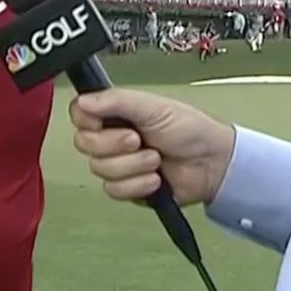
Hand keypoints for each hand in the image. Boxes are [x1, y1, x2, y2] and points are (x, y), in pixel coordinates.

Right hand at [70, 89, 235, 205]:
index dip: (87, 121)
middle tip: (138, 140)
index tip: (103, 121)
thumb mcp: (152, 106)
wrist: (211, 163)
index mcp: (115, 114)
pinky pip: (114, 190)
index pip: (79, 115)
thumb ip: (115, 100)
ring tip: (156, 159)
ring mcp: (119, 164)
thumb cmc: (189, 130)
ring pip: (99, 169)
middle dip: (114, 144)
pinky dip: (138, 184)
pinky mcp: (127, 188)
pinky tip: (155, 179)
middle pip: (85, 144)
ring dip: (132, 165)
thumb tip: (83, 100)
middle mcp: (112, 138)